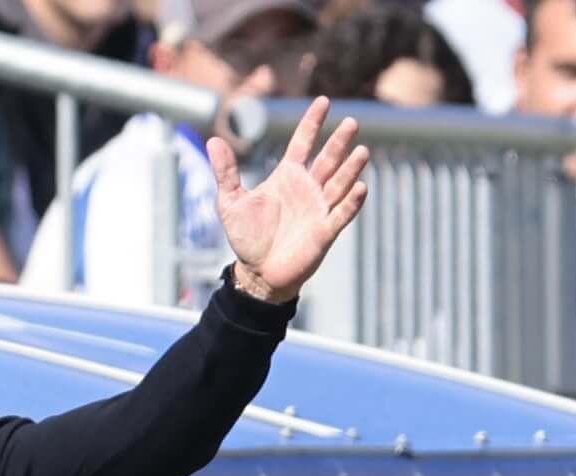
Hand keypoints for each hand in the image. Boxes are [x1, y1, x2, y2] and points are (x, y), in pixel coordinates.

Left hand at [207, 96, 370, 305]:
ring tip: (362, 150)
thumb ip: (226, 171)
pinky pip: (341, 213)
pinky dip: (352, 202)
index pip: (303, 142)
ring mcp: (318, 208)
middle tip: (352, 122)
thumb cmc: (247, 237)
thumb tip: (212, 141)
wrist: (258, 273)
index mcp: (287, 176)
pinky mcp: (325, 231)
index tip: (323, 102)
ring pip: (339, 183)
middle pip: (328, 159)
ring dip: (351, 168)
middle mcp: (307, 188)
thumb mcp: (231, 201)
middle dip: (339, 141)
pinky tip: (361, 187)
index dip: (312, 123)